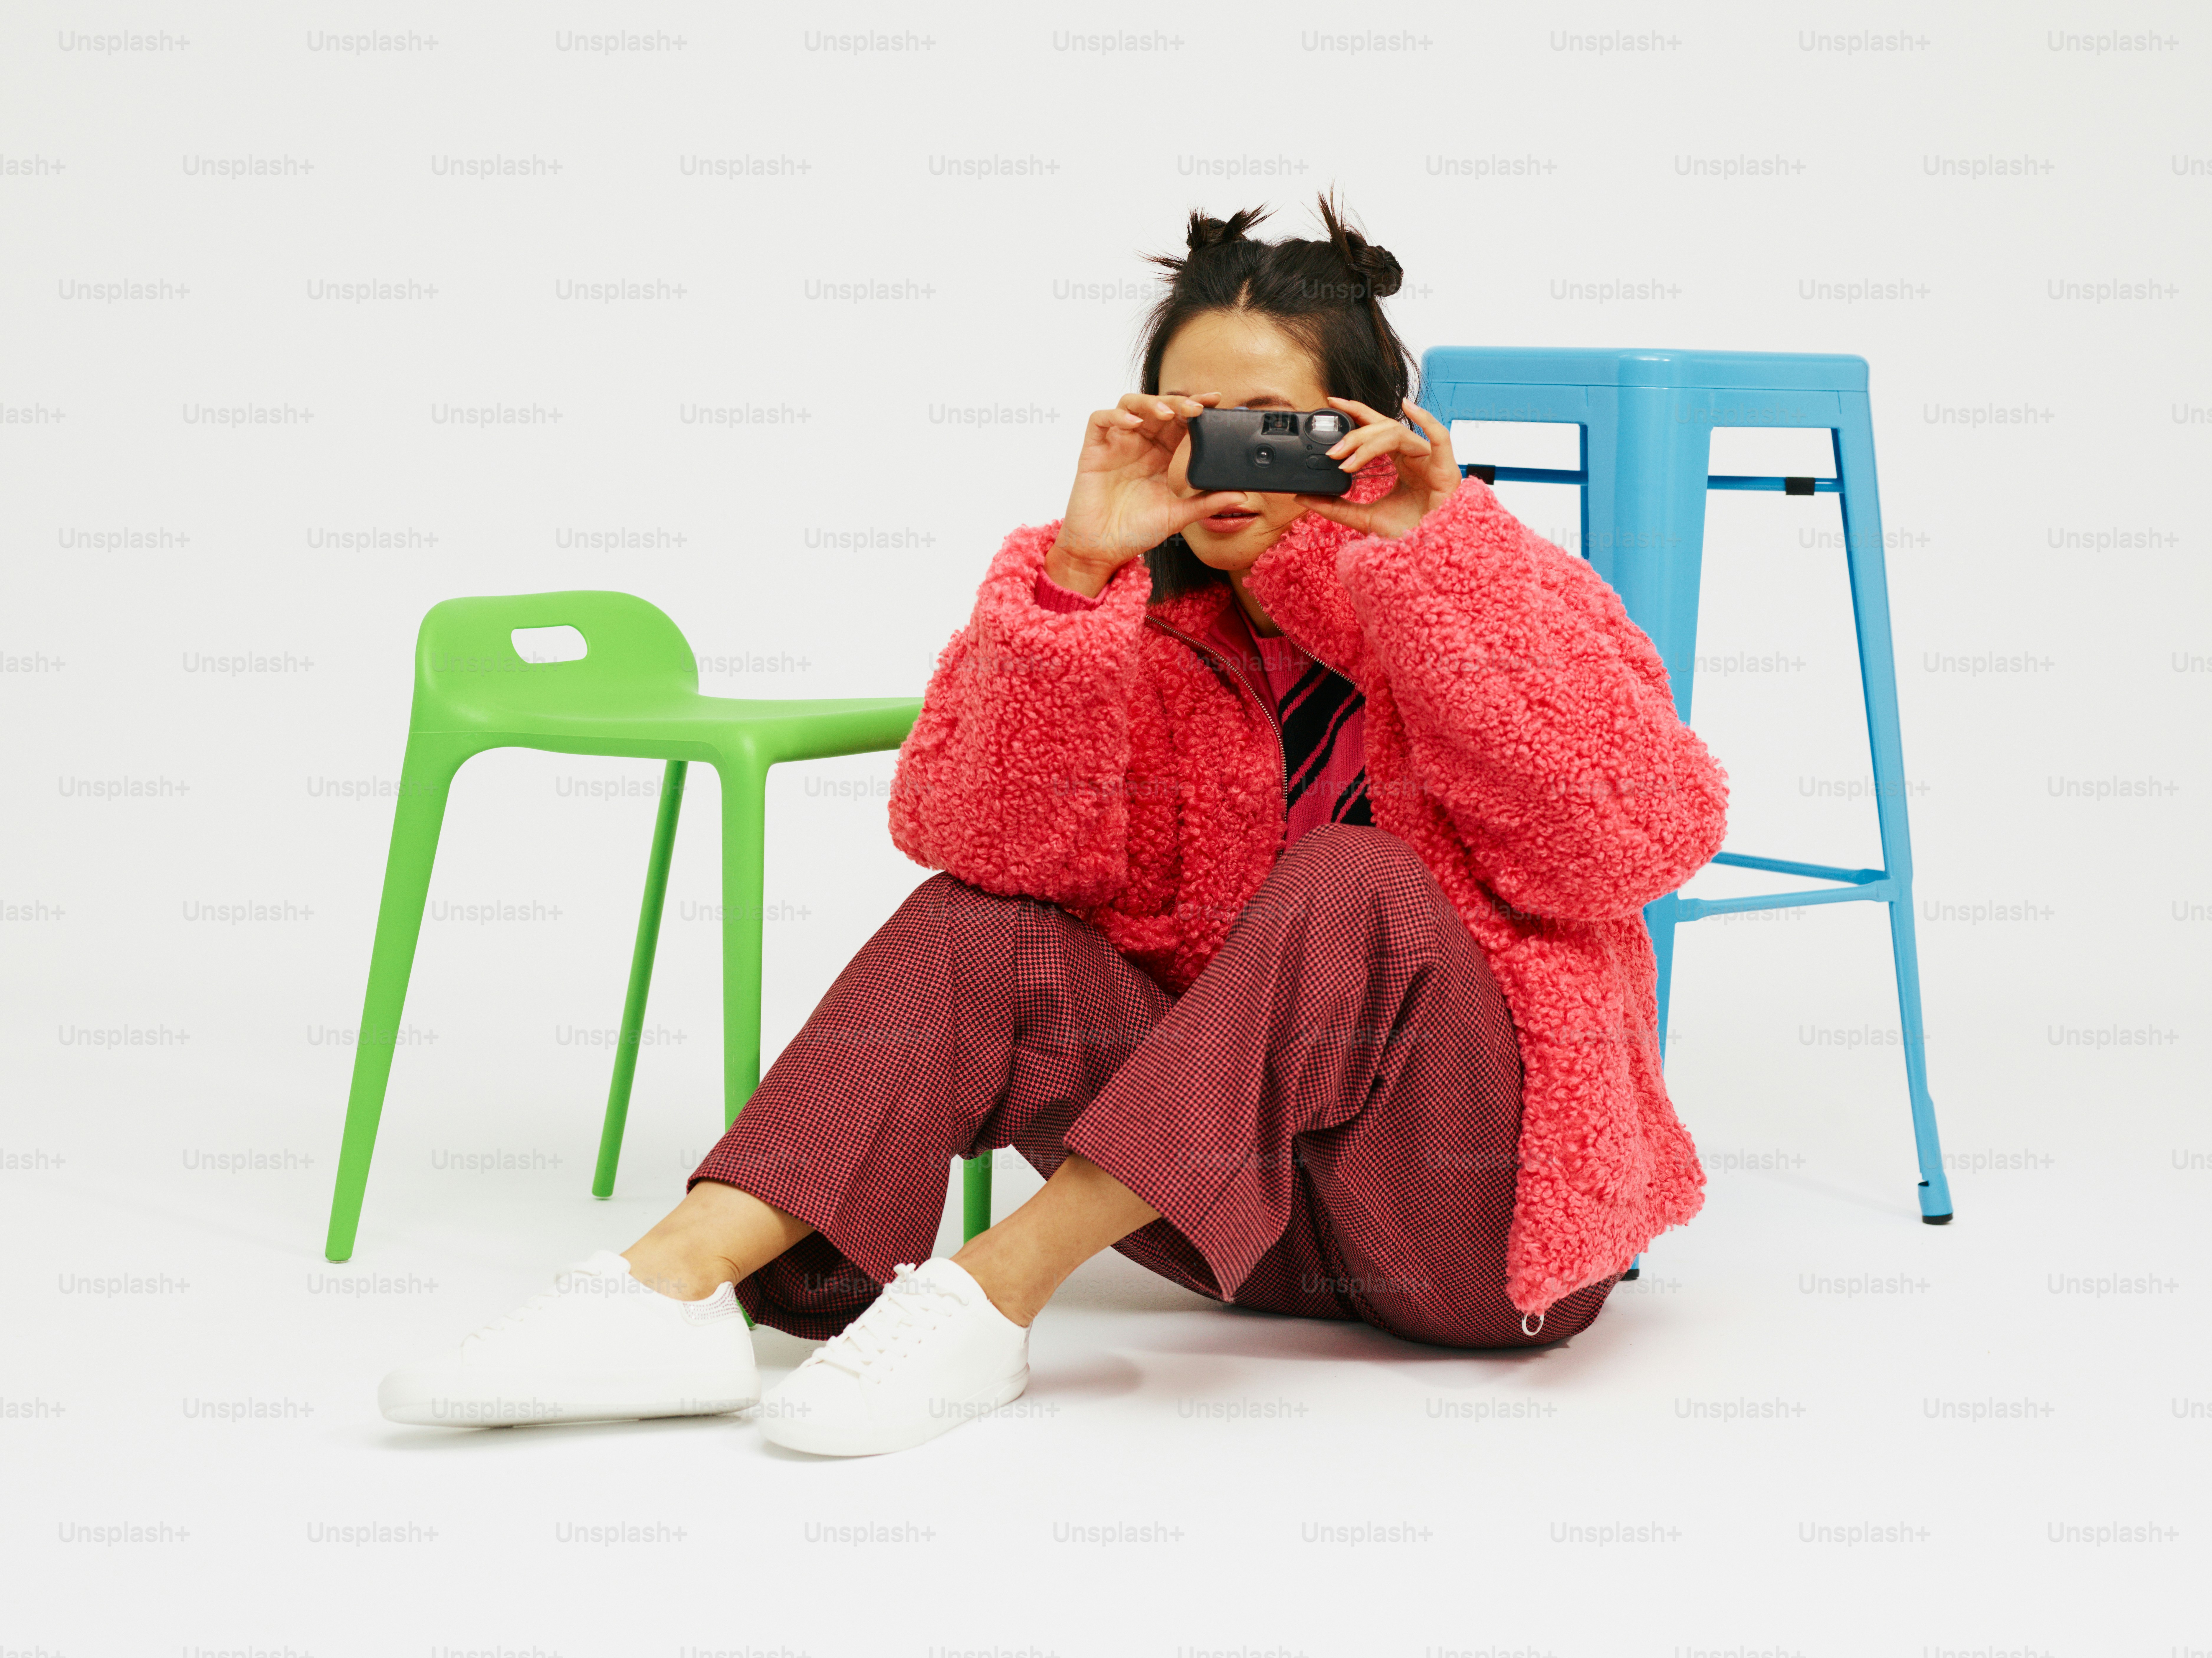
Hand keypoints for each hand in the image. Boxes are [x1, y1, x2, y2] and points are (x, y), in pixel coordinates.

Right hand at [1045, 393, 1246, 595]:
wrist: (1103, 550)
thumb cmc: (1137, 531)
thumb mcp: (1178, 516)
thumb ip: (1207, 503)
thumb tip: (1241, 495)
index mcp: (1163, 455)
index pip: (1181, 422)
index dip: (1197, 407)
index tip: (1216, 401)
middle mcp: (1141, 444)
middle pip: (1159, 407)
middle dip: (1178, 403)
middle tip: (1196, 409)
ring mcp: (1117, 444)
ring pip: (1130, 405)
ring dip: (1150, 403)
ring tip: (1166, 414)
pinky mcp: (1094, 450)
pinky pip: (1099, 420)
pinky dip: (1116, 416)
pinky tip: (1133, 424)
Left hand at [1293, 398, 1462, 541]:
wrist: (1430, 552)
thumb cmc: (1407, 532)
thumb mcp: (1363, 518)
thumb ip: (1334, 507)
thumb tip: (1303, 497)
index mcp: (1398, 461)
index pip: (1375, 429)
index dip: (1355, 413)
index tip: (1331, 404)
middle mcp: (1413, 455)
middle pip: (1382, 429)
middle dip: (1355, 435)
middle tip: (1333, 451)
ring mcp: (1429, 459)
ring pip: (1398, 434)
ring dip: (1370, 442)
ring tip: (1349, 459)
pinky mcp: (1445, 467)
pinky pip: (1438, 437)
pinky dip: (1425, 420)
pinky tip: (1408, 406)